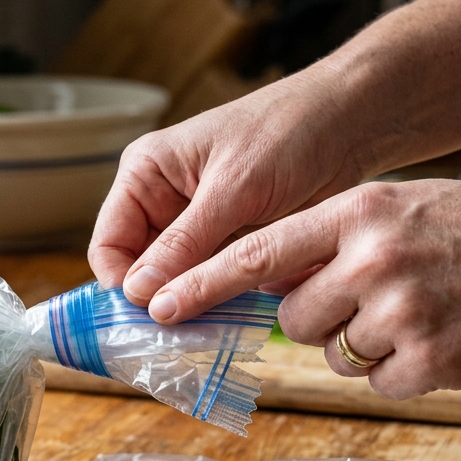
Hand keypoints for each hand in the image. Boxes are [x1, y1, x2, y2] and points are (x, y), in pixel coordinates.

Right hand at [88, 72, 370, 305]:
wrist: (351, 123)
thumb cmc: (287, 134)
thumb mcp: (233, 189)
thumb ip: (184, 244)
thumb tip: (137, 295)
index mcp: (145, 174)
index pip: (109, 245)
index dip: (122, 285)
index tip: (150, 318)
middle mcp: (162, 201)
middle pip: (139, 270)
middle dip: (158, 302)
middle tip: (181, 337)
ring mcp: (197, 225)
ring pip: (175, 282)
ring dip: (190, 307)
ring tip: (210, 333)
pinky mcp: (230, 243)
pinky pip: (210, 282)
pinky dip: (218, 301)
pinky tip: (233, 320)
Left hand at [142, 179, 460, 398]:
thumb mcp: (404, 206)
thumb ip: (335, 236)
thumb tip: (267, 280)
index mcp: (361, 211)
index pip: (258, 251)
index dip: (202, 282)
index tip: (158, 303)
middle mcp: (374, 260)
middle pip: (293, 318)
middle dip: (319, 319)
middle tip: (373, 300)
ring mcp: (401, 314)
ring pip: (333, 354)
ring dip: (364, 346)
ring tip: (422, 313)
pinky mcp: (428, 364)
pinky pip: (377, 383)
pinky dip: (401, 371)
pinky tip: (443, 339)